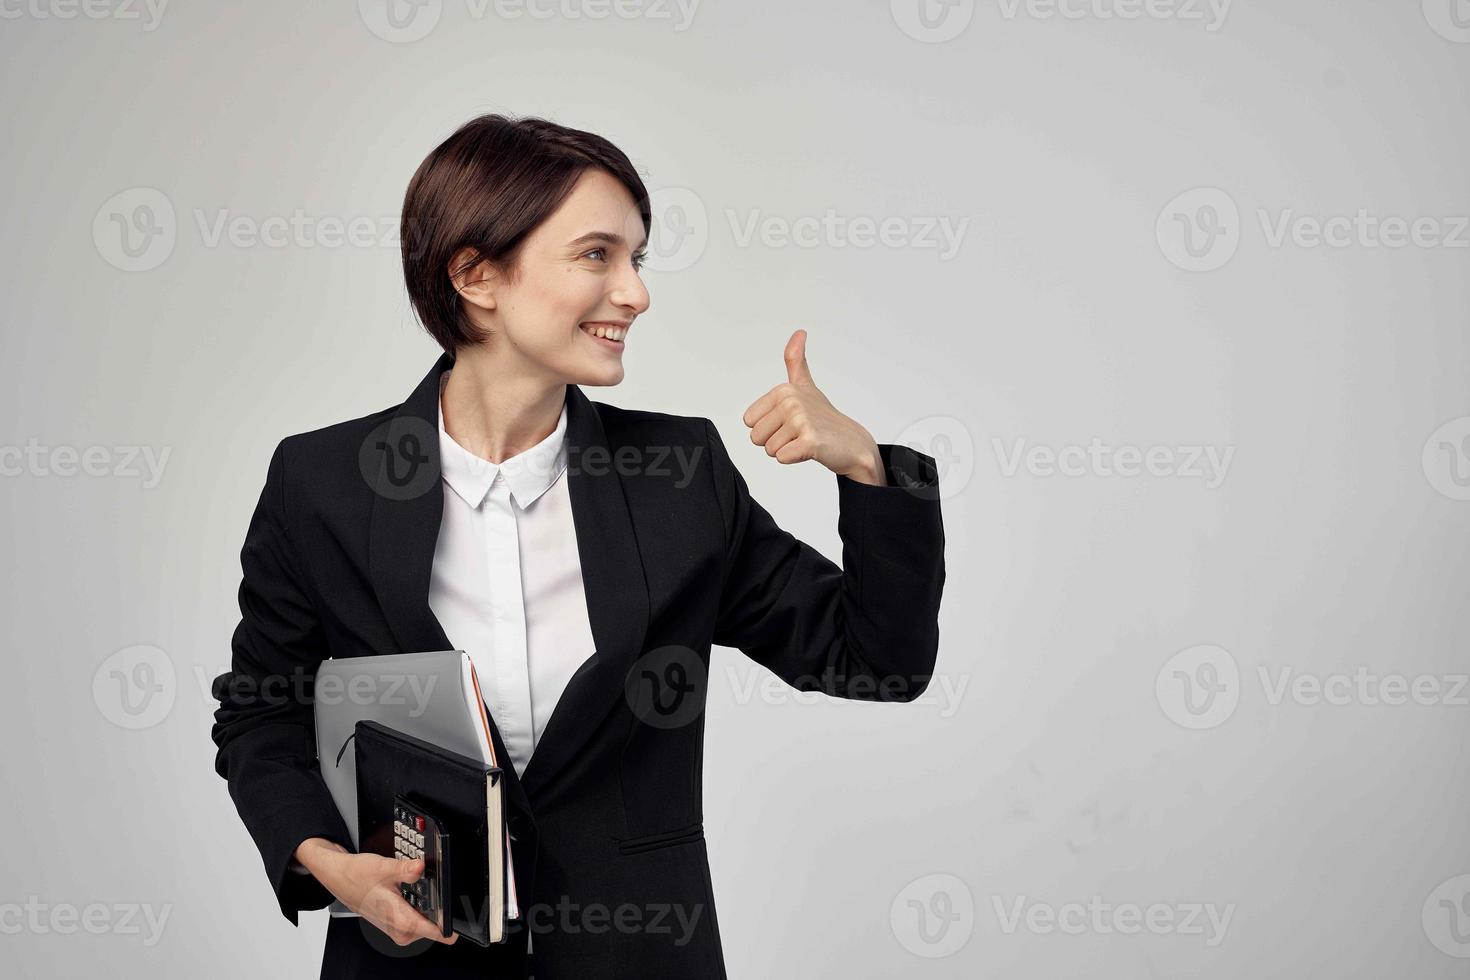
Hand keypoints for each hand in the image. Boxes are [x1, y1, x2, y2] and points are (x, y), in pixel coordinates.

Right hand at [294, 837, 457, 946]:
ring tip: (422, 886)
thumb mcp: (383, 867)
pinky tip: (417, 892)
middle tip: (437, 886)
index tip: (460, 916)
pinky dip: (422, 905)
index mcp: (398, 919)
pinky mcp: (398, 923)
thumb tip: (421, 866)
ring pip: (427, 922)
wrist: (340, 878)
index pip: (434, 932)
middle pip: (435, 926)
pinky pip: (419, 918)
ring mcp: (399, 928)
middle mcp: (400, 929)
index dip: (450, 925)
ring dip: (430, 906)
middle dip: (441, 908)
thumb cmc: (357, 876)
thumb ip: (405, 868)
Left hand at [741, 330, 885, 485]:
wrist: (852, 443)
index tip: (789, 423)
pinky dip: (794, 459)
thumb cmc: (824, 417)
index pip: (749, 422)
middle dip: (776, 441)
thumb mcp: (805, 385)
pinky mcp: (810, 441)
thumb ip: (796, 360)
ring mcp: (801, 420)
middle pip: (756, 437)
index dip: (767, 428)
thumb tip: (800, 331)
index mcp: (783, 390)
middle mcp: (790, 401)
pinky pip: (782, 457)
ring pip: (770, 450)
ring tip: (805, 440)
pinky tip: (810, 450)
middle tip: (798, 435)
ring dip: (787, 451)